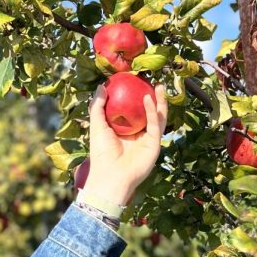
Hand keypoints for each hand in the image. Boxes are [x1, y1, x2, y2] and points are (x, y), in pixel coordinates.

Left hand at [82, 82, 168, 206]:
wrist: (111, 176)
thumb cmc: (101, 153)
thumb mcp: (97, 125)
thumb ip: (98, 106)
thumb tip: (102, 86)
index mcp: (125, 129)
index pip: (132, 109)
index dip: (135, 95)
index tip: (135, 80)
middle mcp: (138, 133)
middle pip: (148, 111)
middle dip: (152, 96)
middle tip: (151, 80)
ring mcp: (148, 139)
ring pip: (157, 116)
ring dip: (159, 101)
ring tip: (159, 86)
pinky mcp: (154, 144)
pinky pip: (155, 125)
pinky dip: (153, 111)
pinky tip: (149, 99)